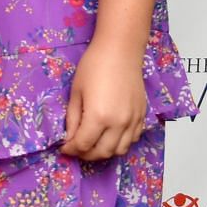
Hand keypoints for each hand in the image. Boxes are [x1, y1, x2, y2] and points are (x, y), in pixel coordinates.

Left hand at [61, 40, 148, 160]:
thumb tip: (69, 138)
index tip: (64, 148)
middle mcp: (119, 124)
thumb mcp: (76, 92)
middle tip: (76, 149)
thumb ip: (73, 118)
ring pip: (120, 150)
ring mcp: (133, 122)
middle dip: (86, 154)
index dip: (71, 149)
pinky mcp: (142, 117)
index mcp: (99, 117)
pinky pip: (133, 140)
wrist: (120, 52)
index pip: (83, 145)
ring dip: (104, 152)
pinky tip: (110, 136)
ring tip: (92, 144)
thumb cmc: (93, 67)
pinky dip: (120, 144)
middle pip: (102, 152)